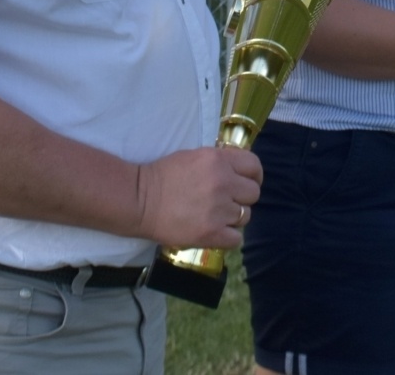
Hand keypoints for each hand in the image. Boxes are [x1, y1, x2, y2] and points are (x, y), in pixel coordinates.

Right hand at [136, 145, 262, 249]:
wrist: (140, 200)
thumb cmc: (164, 176)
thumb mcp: (195, 156)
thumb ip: (220, 162)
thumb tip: (239, 170)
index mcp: (219, 160)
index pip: (254, 166)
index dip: (254, 175)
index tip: (247, 182)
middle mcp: (223, 182)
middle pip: (253, 193)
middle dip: (243, 197)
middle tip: (227, 201)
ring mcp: (218, 209)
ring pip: (246, 216)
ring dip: (234, 217)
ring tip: (215, 216)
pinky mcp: (211, 232)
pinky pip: (236, 238)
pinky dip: (228, 237)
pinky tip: (215, 232)